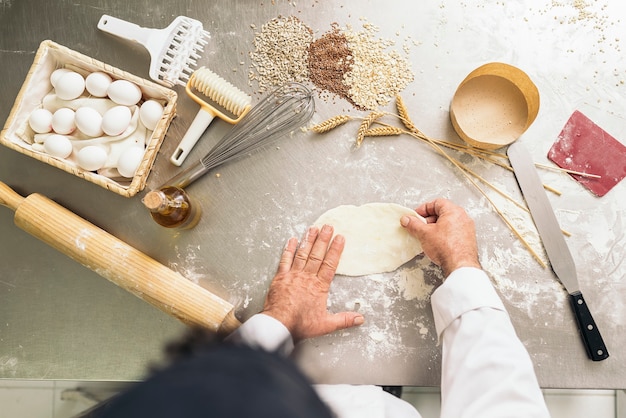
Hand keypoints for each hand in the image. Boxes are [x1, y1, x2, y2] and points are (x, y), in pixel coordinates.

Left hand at [262, 225, 364, 341]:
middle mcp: (307, 277)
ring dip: (309, 240)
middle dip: (323, 239)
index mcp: (319, 286)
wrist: (279, 323)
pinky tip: (292, 240)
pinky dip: (289, 249)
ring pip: (302, 254)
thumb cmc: (301, 324)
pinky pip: (285, 260)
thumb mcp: (326, 324)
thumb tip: (360, 319)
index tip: (340, 238)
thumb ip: (344, 319)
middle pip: (317, 255)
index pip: (330, 264)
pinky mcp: (280, 277)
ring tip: (314, 228)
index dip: (336, 250)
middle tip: (328, 226)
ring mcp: (293, 275)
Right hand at [400, 198, 480, 276]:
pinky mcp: (468, 240)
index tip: (416, 216)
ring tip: (427, 236)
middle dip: (428, 219)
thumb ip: (413, 224)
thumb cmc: (446, 248)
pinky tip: (436, 244)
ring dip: (435, 228)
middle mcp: (463, 218)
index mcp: (454, 211)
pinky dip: (443, 235)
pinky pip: (453, 232)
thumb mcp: (424, 233)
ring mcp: (467, 229)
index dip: (423, 209)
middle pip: (442, 213)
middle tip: (419, 227)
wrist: (460, 265)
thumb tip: (407, 220)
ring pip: (448, 223)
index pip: (436, 203)